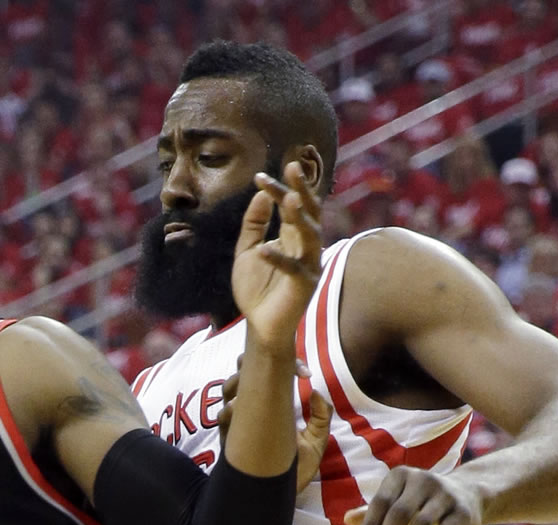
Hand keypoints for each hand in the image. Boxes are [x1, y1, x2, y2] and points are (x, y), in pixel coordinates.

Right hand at [219, 358, 331, 491]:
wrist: (279, 497)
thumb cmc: (294, 469)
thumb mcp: (315, 443)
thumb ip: (320, 418)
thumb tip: (317, 393)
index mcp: (271, 404)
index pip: (269, 373)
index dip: (287, 365)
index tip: (306, 373)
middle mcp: (251, 408)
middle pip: (242, 371)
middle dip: (255, 363)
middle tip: (279, 369)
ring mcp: (238, 422)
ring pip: (229, 389)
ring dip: (241, 381)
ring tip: (258, 383)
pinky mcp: (229, 439)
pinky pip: (224, 418)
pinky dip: (232, 410)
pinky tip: (243, 408)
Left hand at [231, 162, 322, 358]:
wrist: (259, 324)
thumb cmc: (256, 288)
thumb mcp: (247, 250)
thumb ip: (253, 224)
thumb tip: (259, 194)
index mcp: (292, 236)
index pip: (290, 206)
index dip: (278, 189)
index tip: (259, 176)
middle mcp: (305, 246)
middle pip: (307, 212)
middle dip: (302, 189)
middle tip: (293, 167)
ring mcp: (309, 265)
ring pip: (310, 235)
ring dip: (300, 217)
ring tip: (289, 199)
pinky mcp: (305, 285)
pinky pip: (294, 269)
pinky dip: (279, 259)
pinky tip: (264, 249)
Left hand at [343, 467, 483, 524]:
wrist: (468, 494)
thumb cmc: (420, 501)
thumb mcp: (396, 501)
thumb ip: (372, 512)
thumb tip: (346, 519)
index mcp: (401, 476)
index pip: (381, 503)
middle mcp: (423, 481)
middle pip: (399, 514)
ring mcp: (445, 496)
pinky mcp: (462, 513)